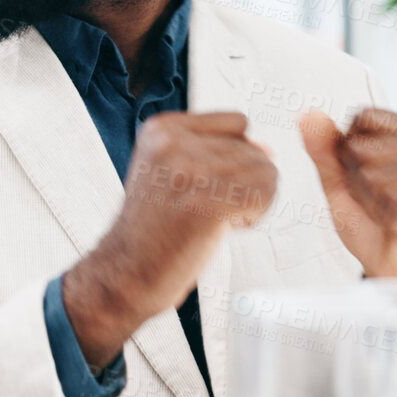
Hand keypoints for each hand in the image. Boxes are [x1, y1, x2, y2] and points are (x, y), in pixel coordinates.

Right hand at [62, 112, 275, 368]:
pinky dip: (255, 216)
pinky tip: (225, 228)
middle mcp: (172, 142)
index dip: (233, 156)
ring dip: (251, 201)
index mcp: (161, 128)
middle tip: (207, 210)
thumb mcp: (173, 174)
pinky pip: (265, 193)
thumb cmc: (156, 229)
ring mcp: (189, 170)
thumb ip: (217, 154)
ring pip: (265, 170)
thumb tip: (269, 150)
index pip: (237, 122)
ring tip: (216, 219)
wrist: (127, 274)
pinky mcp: (207, 201)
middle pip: (253, 148)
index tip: (204, 186)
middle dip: (243, 184)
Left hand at [301, 108, 396, 277]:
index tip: (358, 173)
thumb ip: (325, 151)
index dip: (347, 150)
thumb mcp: (340, 186)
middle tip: (374, 201)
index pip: (364, 117)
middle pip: (370, 147)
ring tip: (386, 213)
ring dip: (373, 202)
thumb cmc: (374, 226)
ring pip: (385, 176)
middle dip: (358, 180)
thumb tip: (309, 115)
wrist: (394, 273)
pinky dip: (391, 218)